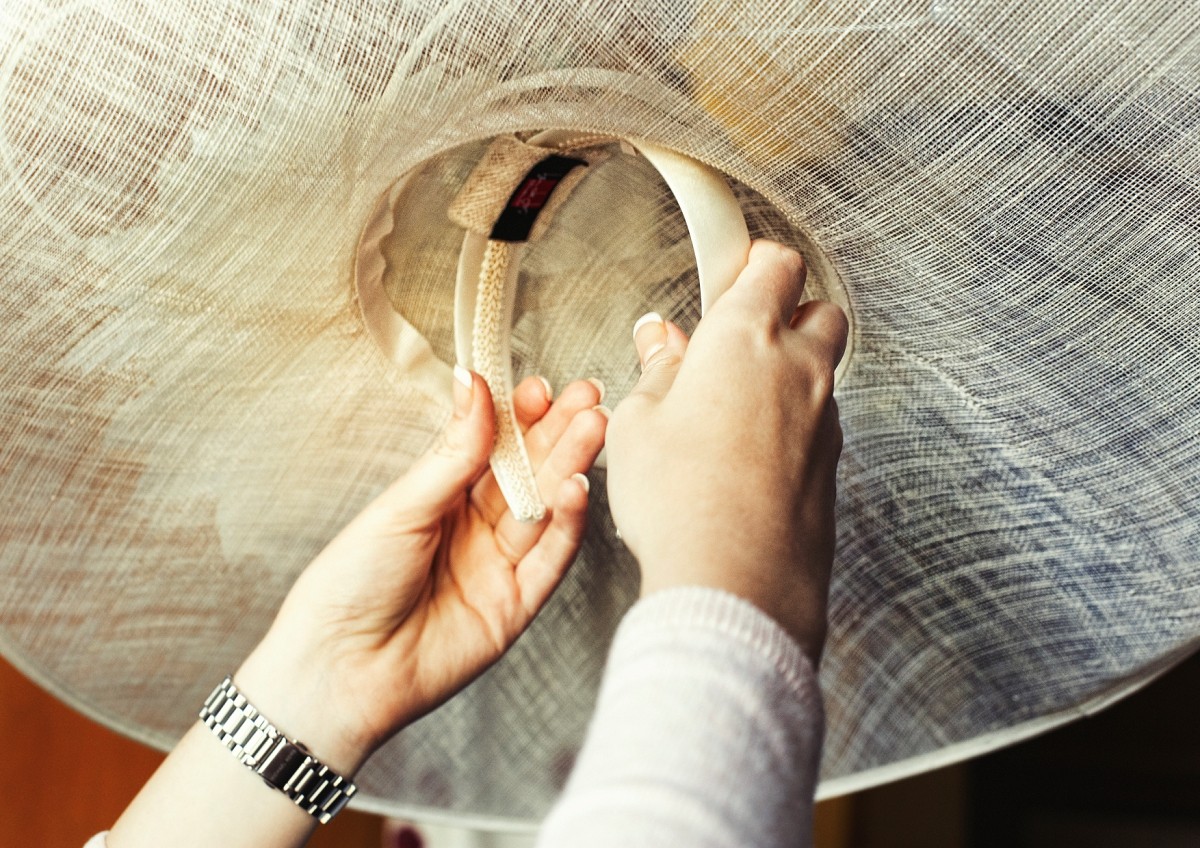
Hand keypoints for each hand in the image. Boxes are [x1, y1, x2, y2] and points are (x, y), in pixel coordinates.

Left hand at [236, 371, 607, 772]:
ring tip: (592, 428)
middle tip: (587, 397)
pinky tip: (575, 489)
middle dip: (558, 433)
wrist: (338, 668)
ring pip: (544, 509)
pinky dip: (567, 525)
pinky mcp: (516, 606)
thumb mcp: (402, 506)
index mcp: (441, 498)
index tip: (540, 387)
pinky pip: (549, 560)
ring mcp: (498, 566)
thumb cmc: (350, 584)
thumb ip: (452, 452)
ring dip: (569, 468)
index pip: (492, 447)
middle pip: (527, 473)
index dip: (518, 417)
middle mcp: (475, 529)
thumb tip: (473, 384)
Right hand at [605, 240, 846, 662]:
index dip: (752, 262)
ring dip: (789, 372)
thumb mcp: (637, 424)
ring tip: (732, 408)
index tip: (730, 272)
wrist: (736, 585)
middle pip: (817, 310)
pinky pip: (820, 423)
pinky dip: (794, 423)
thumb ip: (657, 372)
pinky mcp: (832, 465)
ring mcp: (824, 419)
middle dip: (786, 313)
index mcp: (745, 339)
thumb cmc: (681, 502)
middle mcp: (798, 369)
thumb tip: (661, 342)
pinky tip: (749, 455)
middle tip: (739, 338)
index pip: (773, 264)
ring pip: (822, 370)